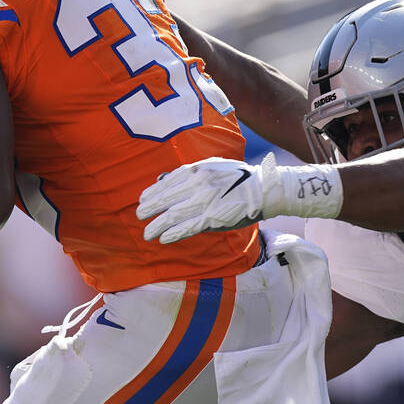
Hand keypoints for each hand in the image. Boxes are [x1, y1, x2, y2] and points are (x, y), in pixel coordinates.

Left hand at [137, 152, 342, 243]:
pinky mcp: (213, 218)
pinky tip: (164, 238)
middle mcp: (198, 184)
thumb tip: (165, 178)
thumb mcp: (213, 165)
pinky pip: (189, 228)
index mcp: (197, 169)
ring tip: (147, 233)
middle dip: (150, 209)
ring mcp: (205, 202)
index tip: (142, 200)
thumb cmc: (238, 177)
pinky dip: (174, 233)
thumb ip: (191, 172)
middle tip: (139, 216)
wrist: (264, 188)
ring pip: (174, 215)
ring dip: (157, 225)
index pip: (167, 182)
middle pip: (166, 198)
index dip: (152, 193)